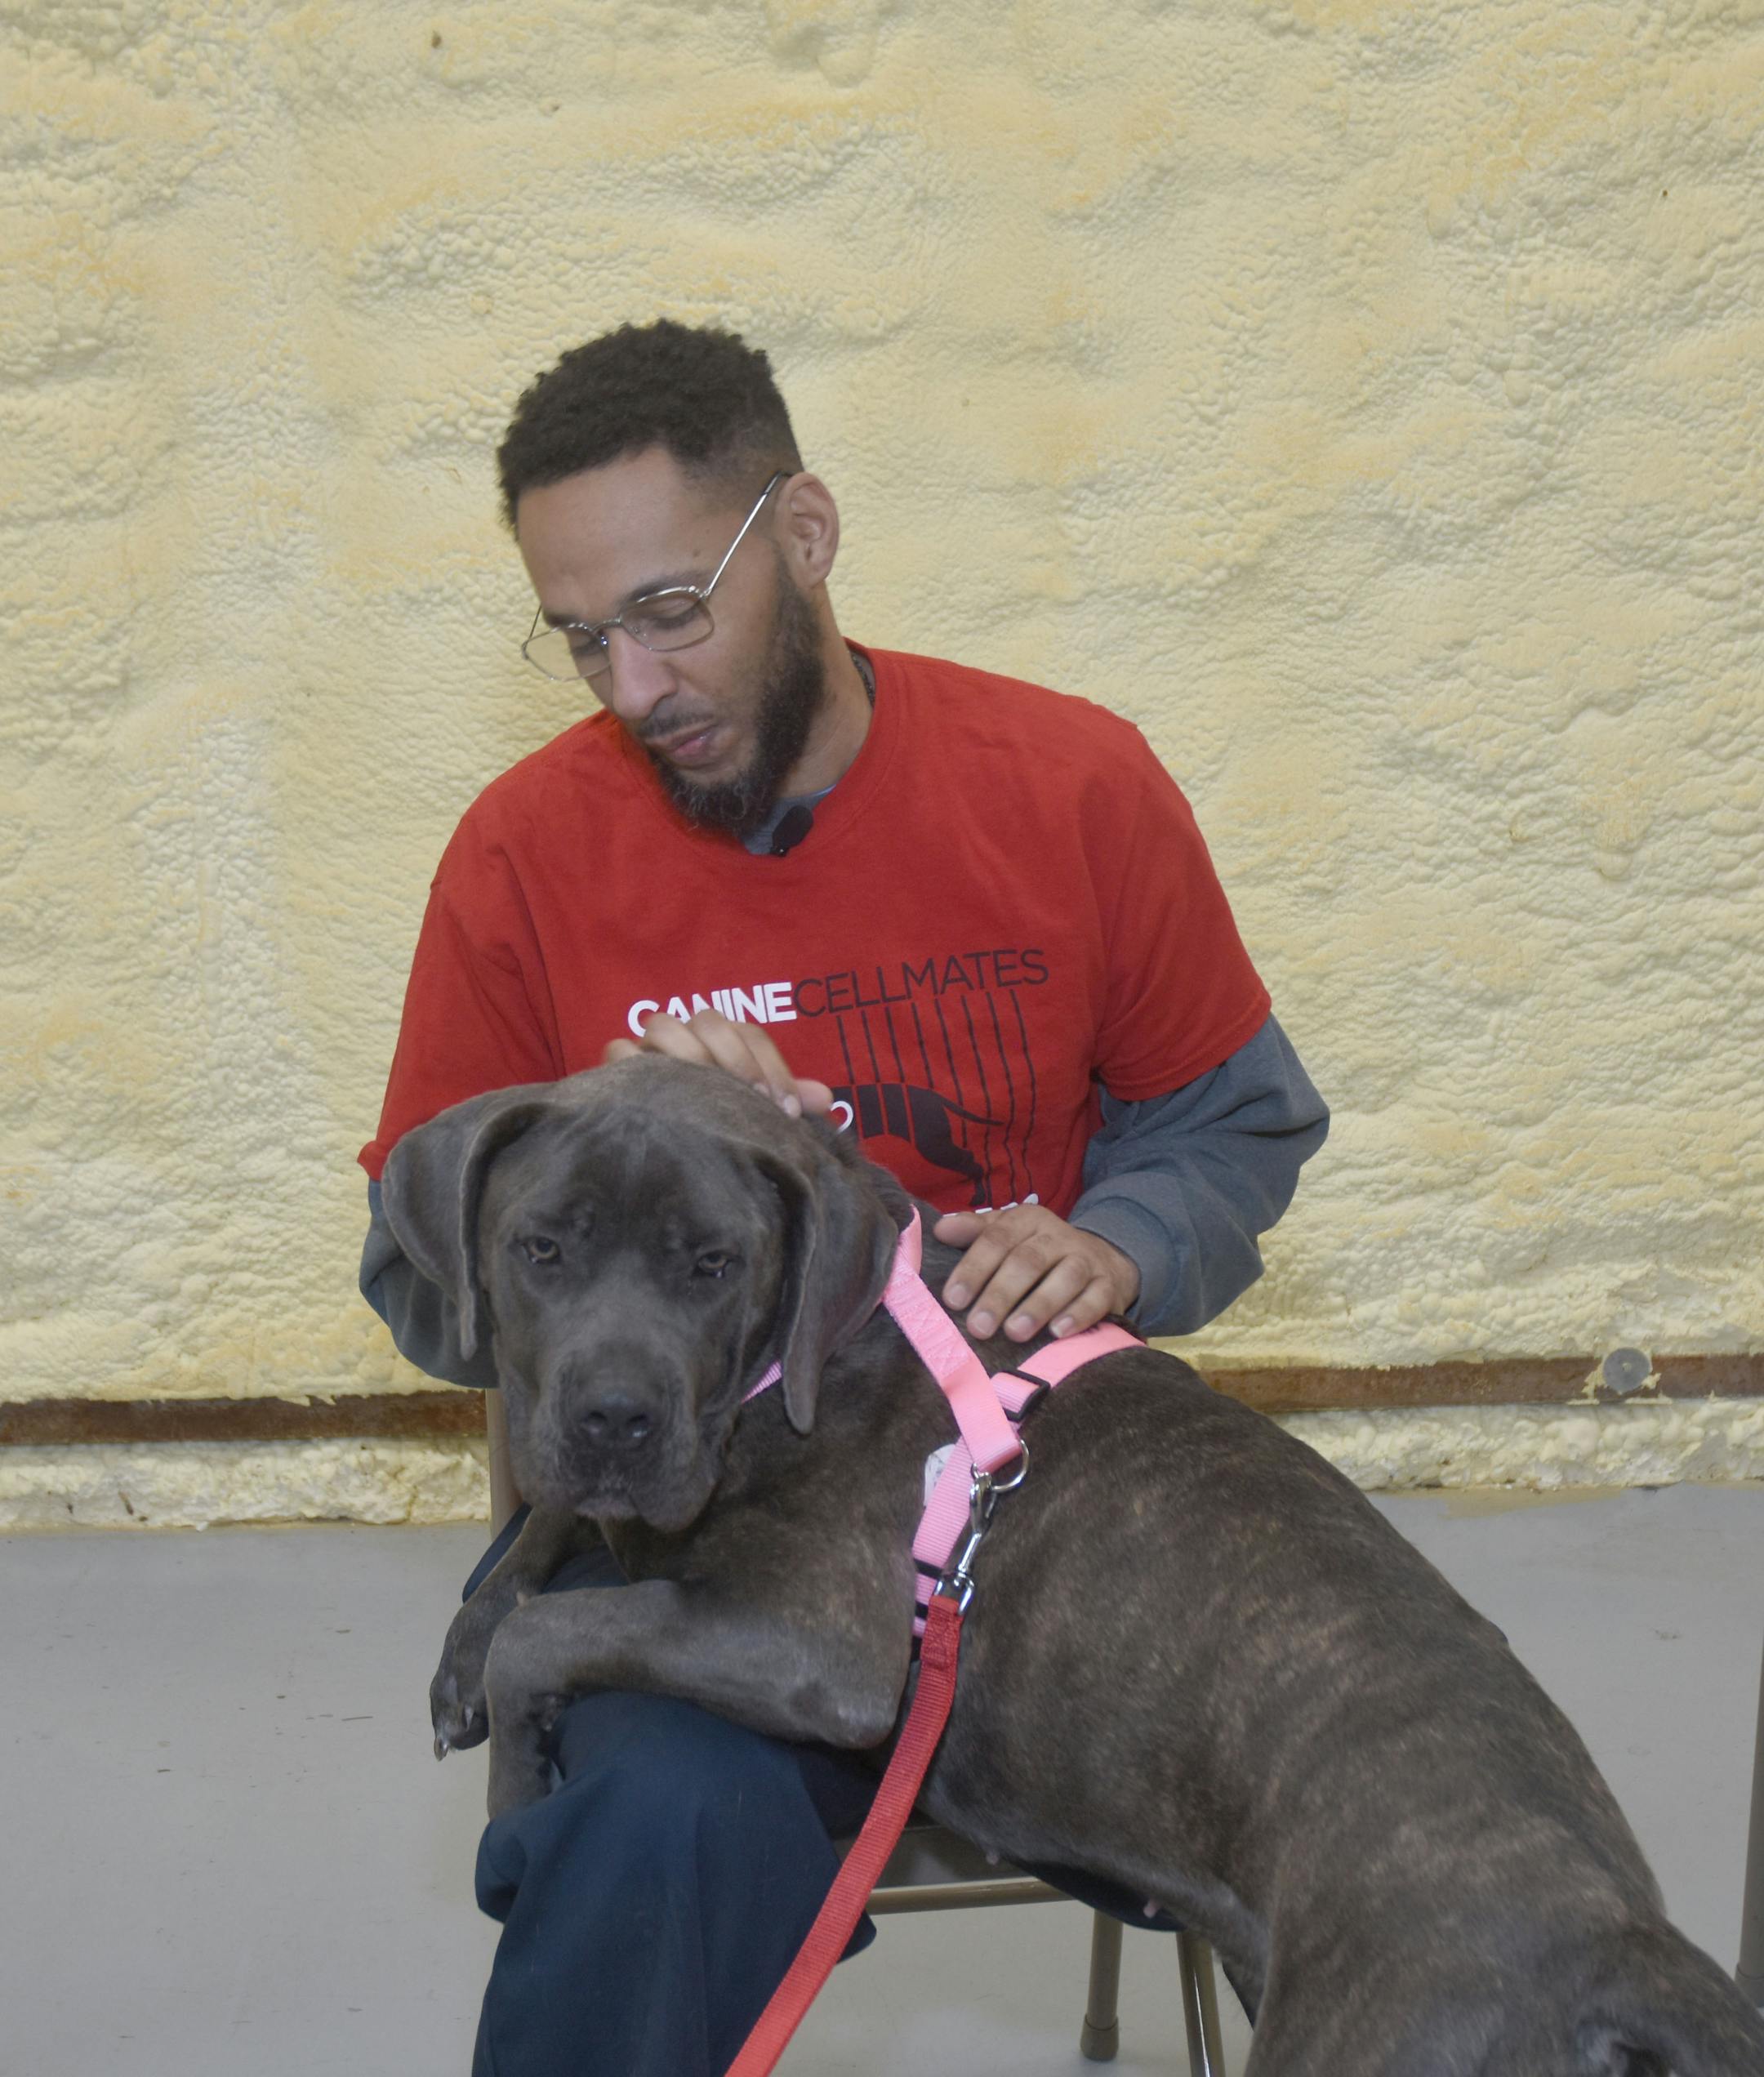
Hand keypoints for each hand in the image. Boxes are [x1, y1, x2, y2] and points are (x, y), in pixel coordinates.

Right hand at [603, 1009, 832, 1119]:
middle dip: (736, 1059)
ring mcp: (647, 1048)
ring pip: (663, 1025)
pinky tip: (662, 1099)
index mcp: (721, 1041)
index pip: (750, 1033)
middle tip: (754, 1102)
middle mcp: (685, 1036)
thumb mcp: (749, 1110)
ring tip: (708, 1096)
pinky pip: (618, 1051)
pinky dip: (636, 1065)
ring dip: (690, 1055)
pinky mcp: (615, 1070)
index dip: (772, 1067)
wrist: (652, 1146)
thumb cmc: (710, 1120)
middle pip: (709, 1020)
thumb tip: (825, 1099)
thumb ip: (782, 1099)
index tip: (786, 1110)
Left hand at [934, 1205, 1139, 1343]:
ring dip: (1039, 1305)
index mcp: (1027, 1220)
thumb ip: (974, 1232)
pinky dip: (1078, 1315)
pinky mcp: (1108, 1285)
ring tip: (1015, 1332)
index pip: (997, 1239)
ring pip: (1065, 1277)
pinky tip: (1058, 1333)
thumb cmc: (1037, 1251)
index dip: (973, 1269)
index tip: (953, 1300)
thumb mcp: (1006, 1235)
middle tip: (978, 1327)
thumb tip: (940, 1229)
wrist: (1100, 1259)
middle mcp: (1058, 1236)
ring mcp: (1087, 1260)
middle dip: (1001, 1294)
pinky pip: (1096, 1299)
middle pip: (1028, 1261)